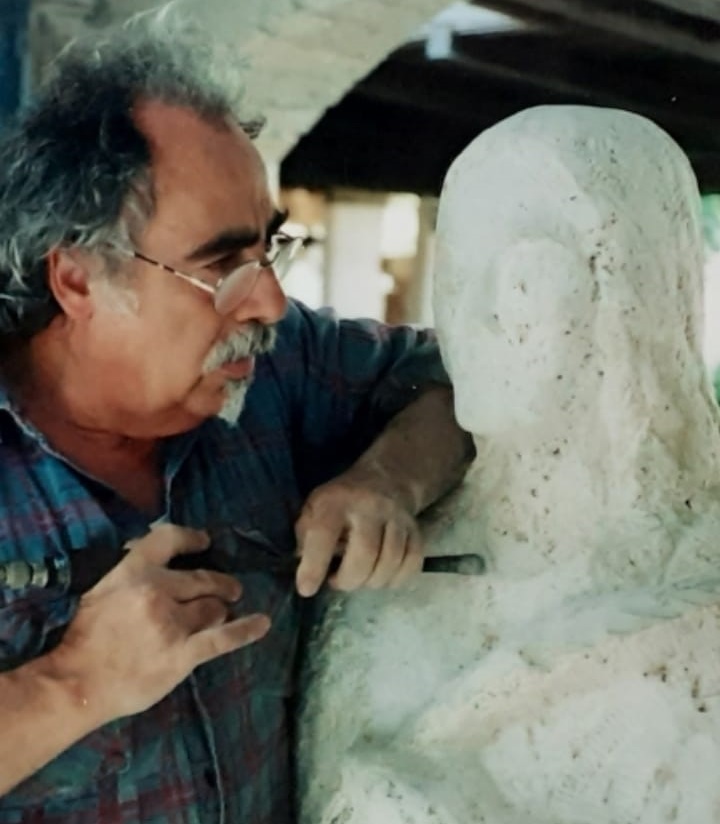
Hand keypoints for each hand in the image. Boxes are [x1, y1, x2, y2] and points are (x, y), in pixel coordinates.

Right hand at [47, 524, 270, 721]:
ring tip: (218, 616)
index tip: (206, 541)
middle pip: (202, 579)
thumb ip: (132, 571)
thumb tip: (157, 551)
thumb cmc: (85, 637)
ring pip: (214, 607)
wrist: (76, 684)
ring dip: (218, 611)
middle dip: (219, 583)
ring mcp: (172, 623)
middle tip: (230, 588)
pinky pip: (224, 638)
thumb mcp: (101, 589)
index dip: (192, 538)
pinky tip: (262, 623)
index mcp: (133, 571)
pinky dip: (246, 629)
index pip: (170, 539)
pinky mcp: (183, 654)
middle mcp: (157, 591)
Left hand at [294, 471, 422, 596]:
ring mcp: (397, 518)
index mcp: (337, 502)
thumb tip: (303, 566)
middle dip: (349, 580)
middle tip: (337, 581)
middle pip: (365, 554)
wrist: (386, 479)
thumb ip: (305, 536)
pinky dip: (396, 579)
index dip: (314, 566)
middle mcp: (370, 507)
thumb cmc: (341, 501)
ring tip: (359, 577)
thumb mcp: (314, 507)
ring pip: (390, 562)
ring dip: (372, 581)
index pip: (324, 534)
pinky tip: (382, 576)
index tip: (306, 589)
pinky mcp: (415, 530)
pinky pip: (412, 563)